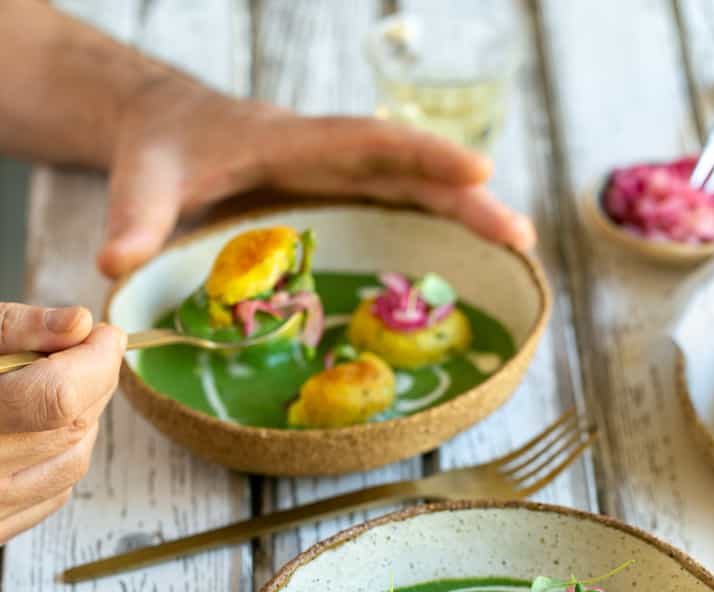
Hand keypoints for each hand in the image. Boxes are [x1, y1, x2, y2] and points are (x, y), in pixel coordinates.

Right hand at [0, 304, 124, 542]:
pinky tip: (42, 426)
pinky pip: (51, 494)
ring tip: (65, 383)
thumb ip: (12, 328)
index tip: (103, 334)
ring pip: (70, 464)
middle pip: (69, 429)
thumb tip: (79, 324)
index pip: (56, 397)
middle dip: (95, 383)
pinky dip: (62, 455)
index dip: (94, 362)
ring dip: (83, 419)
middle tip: (88, 351)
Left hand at [97, 77, 535, 276]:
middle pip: (406, 169)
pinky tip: (467, 257)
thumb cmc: (159, 147)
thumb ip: (135, 218)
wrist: (164, 125)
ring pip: (410, 188)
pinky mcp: (335, 197)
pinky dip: (435, 226)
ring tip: (519, 246)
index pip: (365, 142)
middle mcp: (323, 154)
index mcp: (288, 142)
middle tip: (520, 234)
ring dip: (464, 213)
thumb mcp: (142, 177)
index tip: (478, 171)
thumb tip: (116, 267)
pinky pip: (393, 207)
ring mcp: (334, 177)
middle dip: (465, 196)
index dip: (422, 155)